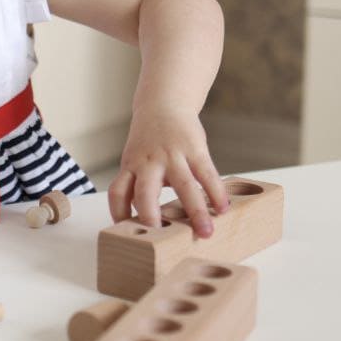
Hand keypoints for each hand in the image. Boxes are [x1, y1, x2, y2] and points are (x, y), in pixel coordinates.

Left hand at [107, 105, 228, 236]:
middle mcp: (148, 162)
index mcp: (130, 167)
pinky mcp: (194, 149)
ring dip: (195, 211)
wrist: (163, 104)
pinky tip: (223, 208)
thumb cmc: (149, 143)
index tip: (126, 233)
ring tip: (206, 232)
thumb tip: (149, 223)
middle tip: (158, 236)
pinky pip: (206, 173)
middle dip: (150, 215)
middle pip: (144, 191)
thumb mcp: (136, 161)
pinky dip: (216, 192)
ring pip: (183, 185)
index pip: (117, 192)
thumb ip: (140, 187)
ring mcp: (171, 155)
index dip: (119, 213)